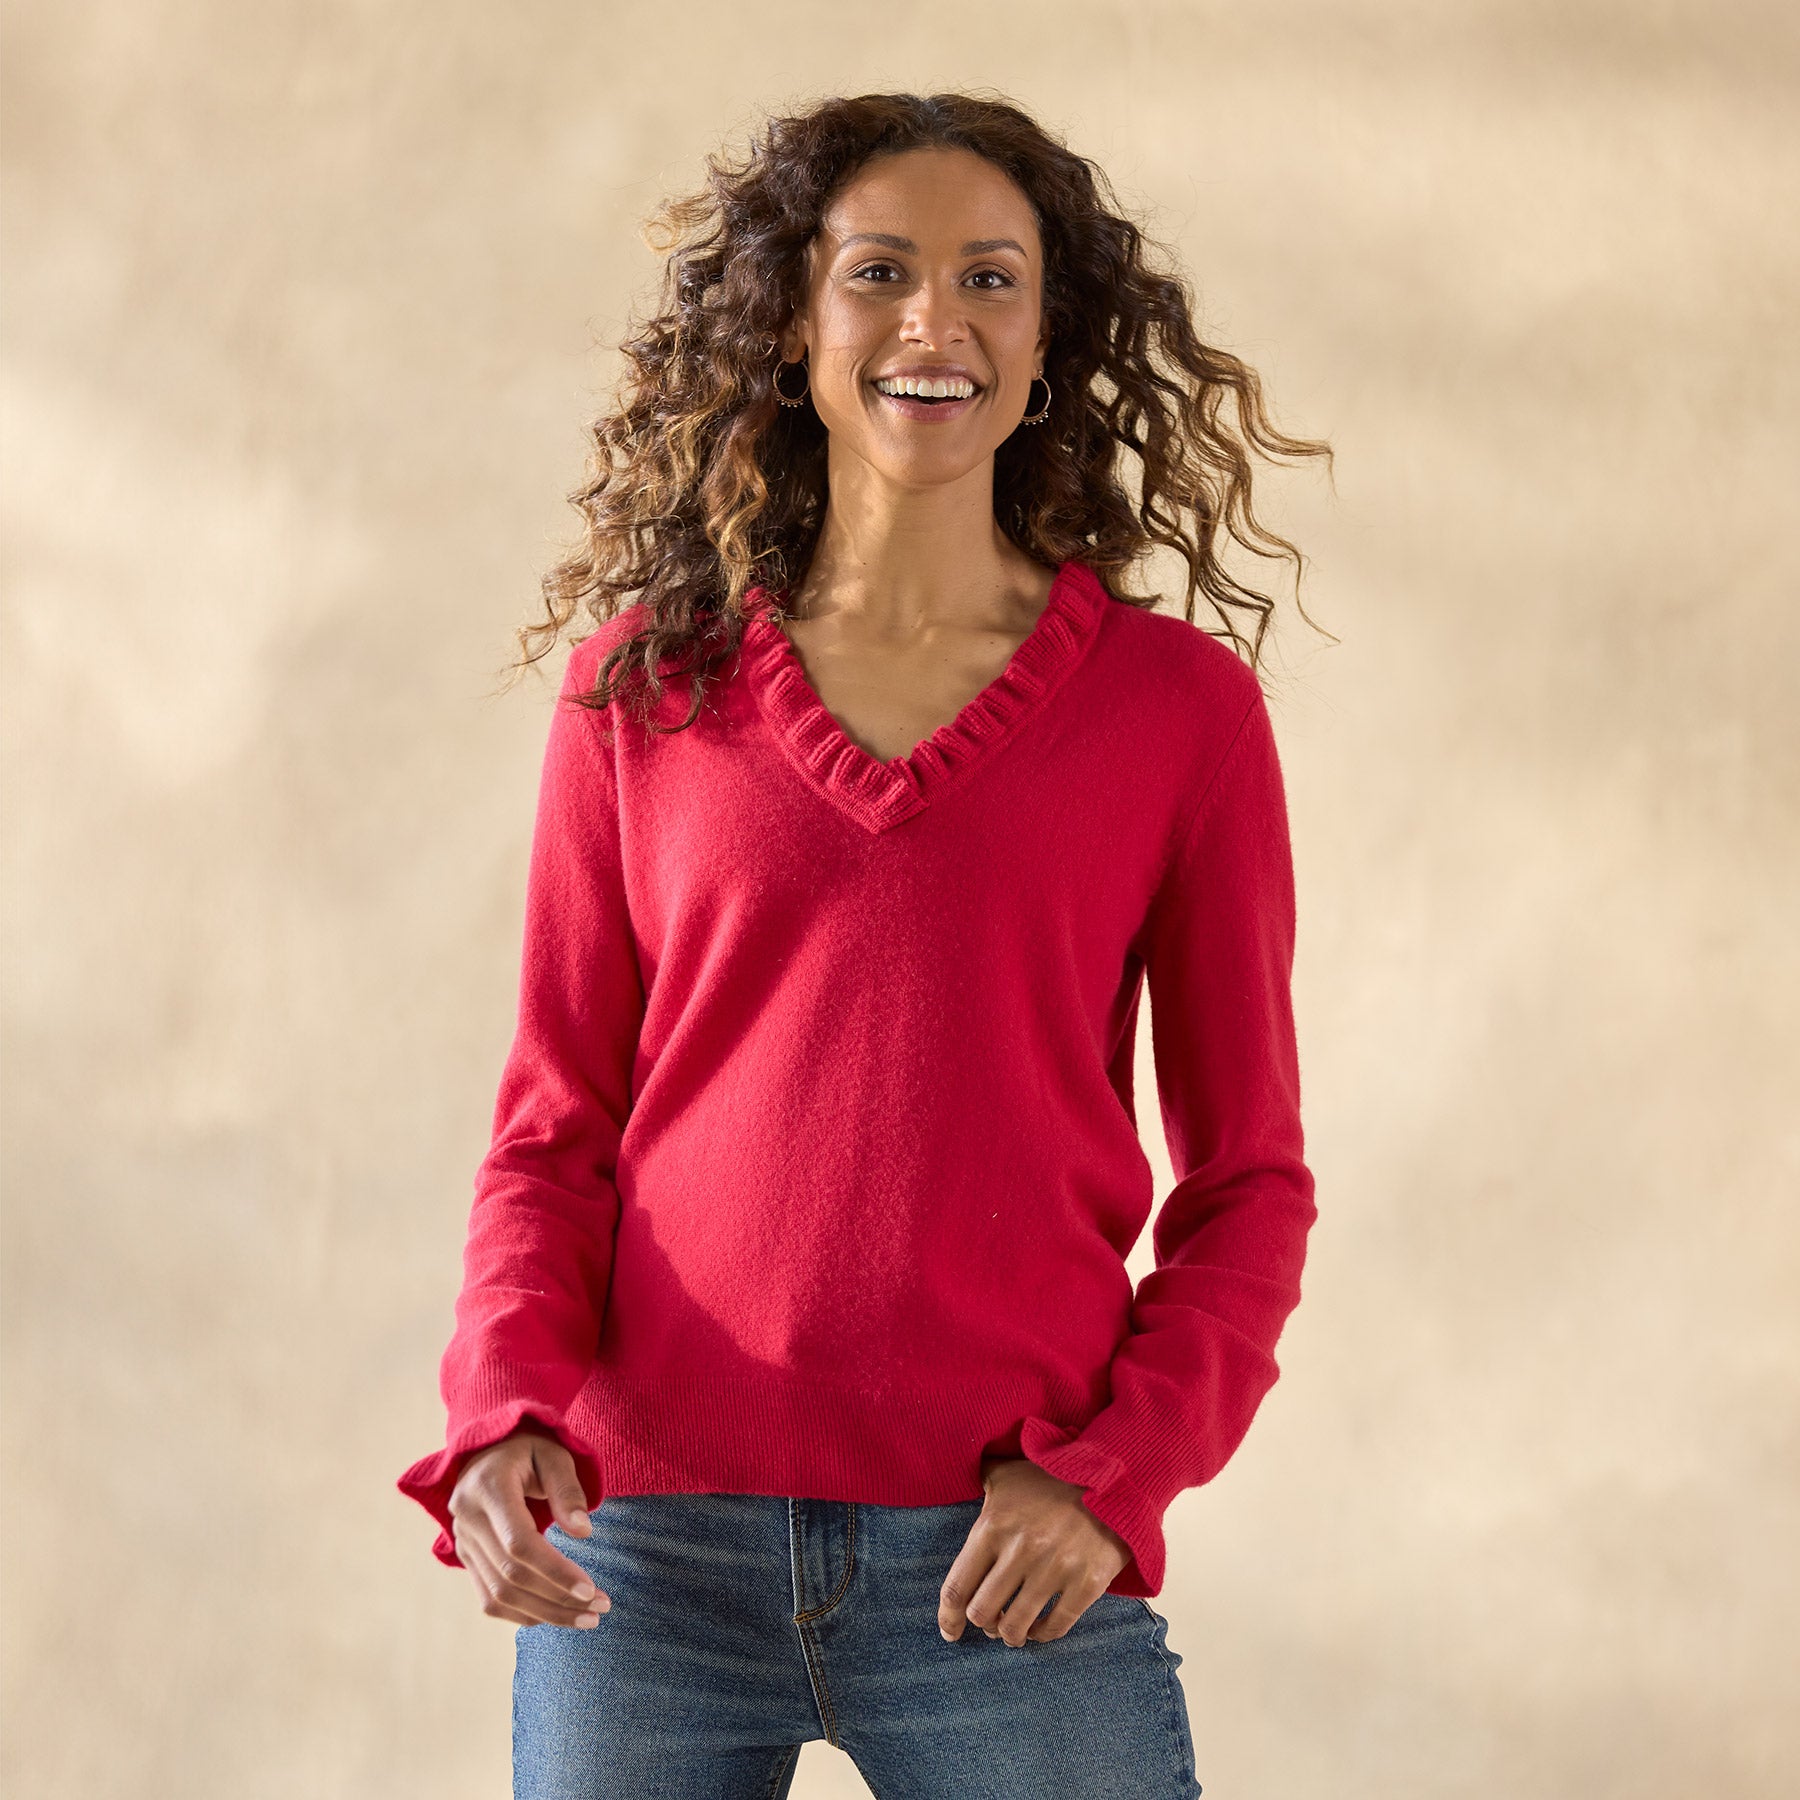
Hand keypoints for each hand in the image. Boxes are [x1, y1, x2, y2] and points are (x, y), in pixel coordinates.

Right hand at [447, 1422, 610, 1628]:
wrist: (489, 1448)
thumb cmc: (529, 1448)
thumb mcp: (554, 1453)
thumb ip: (568, 1489)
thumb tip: (583, 1533)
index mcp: (488, 1487)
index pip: (519, 1544)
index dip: (555, 1571)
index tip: (590, 1590)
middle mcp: (468, 1518)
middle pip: (511, 1576)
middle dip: (557, 1599)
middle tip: (600, 1609)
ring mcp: (462, 1541)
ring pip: (499, 1595)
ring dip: (545, 1614)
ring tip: (587, 1618)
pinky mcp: (466, 1557)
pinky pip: (489, 1598)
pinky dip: (523, 1613)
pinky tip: (556, 1613)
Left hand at [938, 1457, 1130, 1645]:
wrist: (1111, 1476)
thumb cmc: (1052, 1476)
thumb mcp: (1007, 1473)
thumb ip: (980, 1481)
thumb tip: (952, 1474)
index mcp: (993, 1526)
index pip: (957, 1587)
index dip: (948, 1617)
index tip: (950, 1631)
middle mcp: (1020, 1551)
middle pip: (982, 1612)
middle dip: (983, 1623)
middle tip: (991, 1621)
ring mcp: (1055, 1569)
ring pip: (1015, 1627)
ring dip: (1010, 1635)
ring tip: (1013, 1631)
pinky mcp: (1087, 1583)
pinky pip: (1055, 1627)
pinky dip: (1042, 1635)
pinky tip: (1039, 1629)